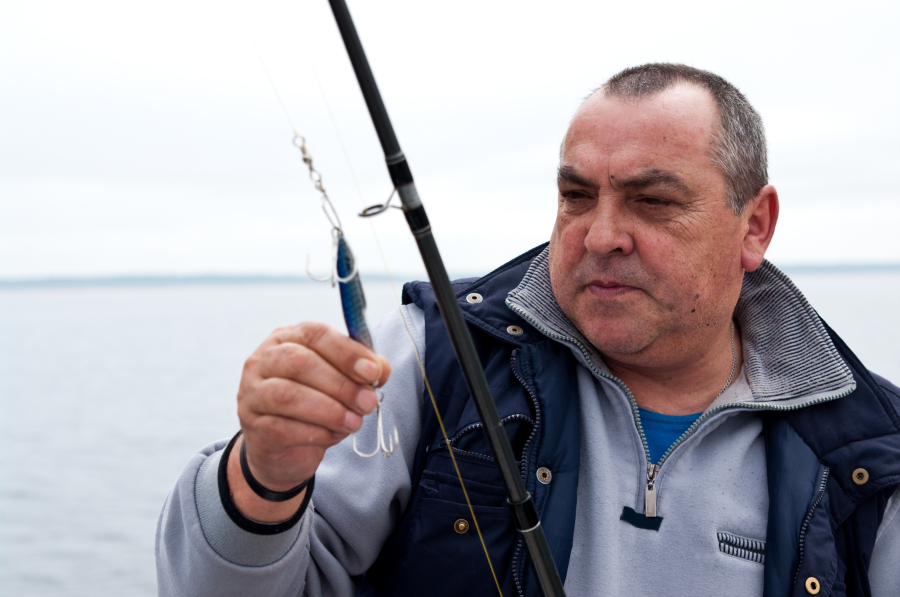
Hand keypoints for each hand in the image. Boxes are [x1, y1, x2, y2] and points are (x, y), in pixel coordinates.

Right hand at [227, 322, 390, 521]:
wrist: (283, 448)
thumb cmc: (313, 404)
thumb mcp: (339, 381)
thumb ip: (360, 370)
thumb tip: (381, 369)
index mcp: (286, 338)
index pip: (315, 334)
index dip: (346, 351)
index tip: (373, 371)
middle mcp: (263, 361)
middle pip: (299, 362)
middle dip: (341, 384)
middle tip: (368, 402)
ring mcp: (252, 394)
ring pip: (287, 396)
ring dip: (329, 410)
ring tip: (355, 422)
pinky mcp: (254, 427)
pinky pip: (282, 428)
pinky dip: (315, 432)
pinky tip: (334, 435)